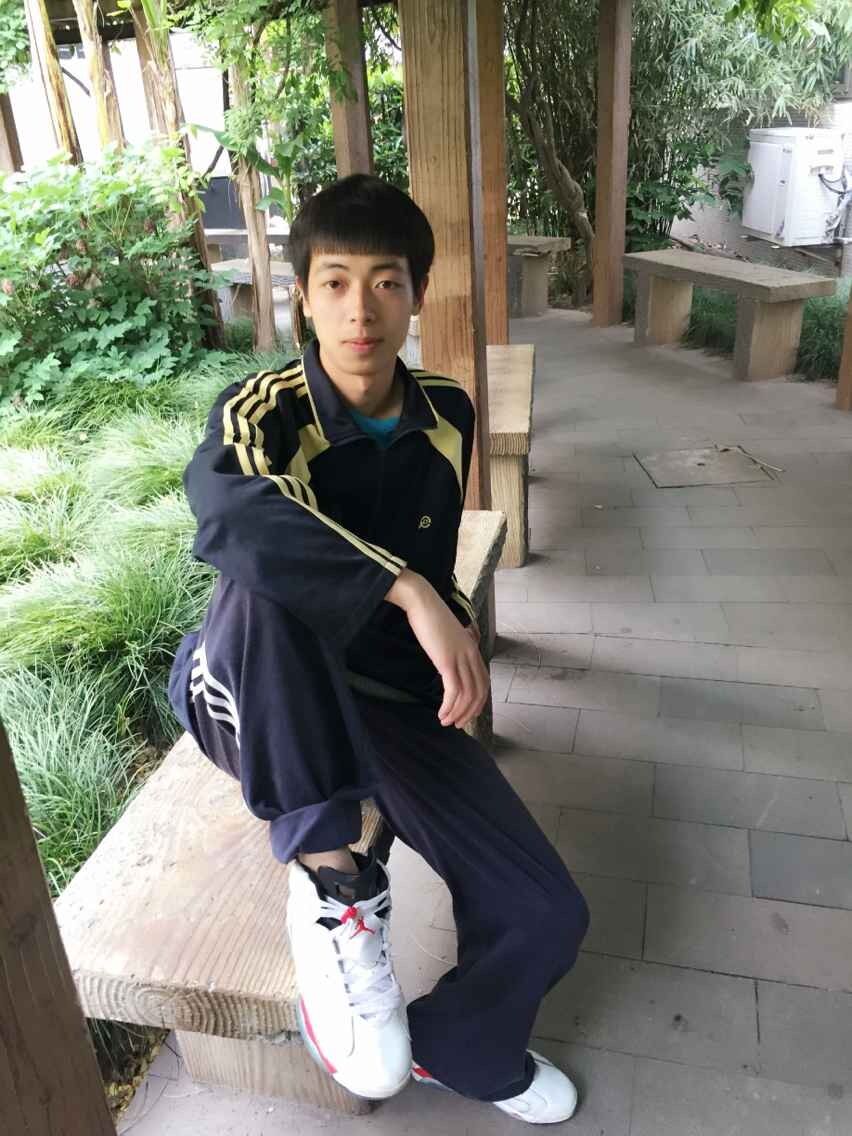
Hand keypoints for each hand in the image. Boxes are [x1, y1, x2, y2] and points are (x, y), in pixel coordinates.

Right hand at [386, 571, 489, 728]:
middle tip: (457, 724)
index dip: (477, 702)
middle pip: (479, 692)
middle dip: (470, 712)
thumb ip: (454, 649)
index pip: (483, 682)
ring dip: (458, 713)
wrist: (421, 601)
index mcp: (473, 649)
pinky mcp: (446, 661)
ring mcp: (460, 658)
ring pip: (467, 695)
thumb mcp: (448, 635)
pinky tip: (441, 714)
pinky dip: (449, 706)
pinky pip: (453, 690)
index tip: (466, 713)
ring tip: (446, 722)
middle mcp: (471, 654)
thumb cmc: (431, 616)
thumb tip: (449, 663)